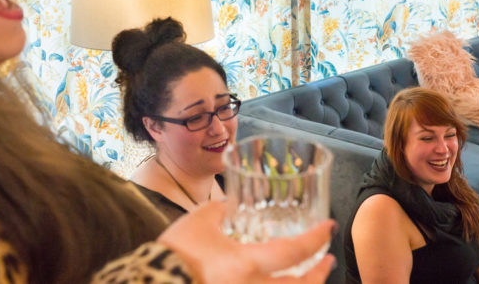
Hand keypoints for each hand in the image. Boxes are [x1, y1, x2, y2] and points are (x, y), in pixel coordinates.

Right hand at [158, 201, 335, 283]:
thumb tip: (230, 203)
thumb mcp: (198, 222)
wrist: (150, 283)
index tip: (328, 227)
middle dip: (320, 273)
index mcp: (246, 265)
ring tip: (309, 278)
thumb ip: (219, 210)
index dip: (316, 238)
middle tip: (328, 259)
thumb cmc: (173, 254)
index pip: (294, 252)